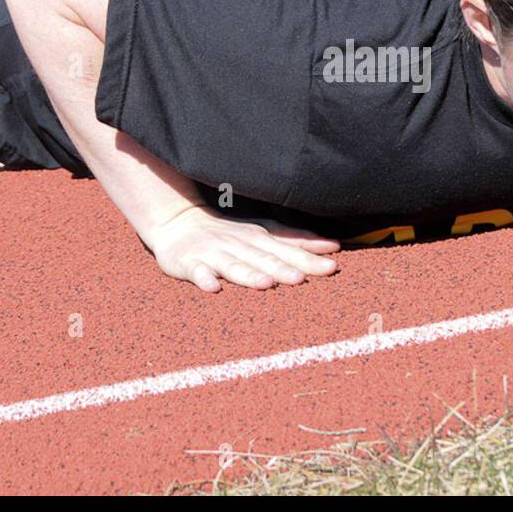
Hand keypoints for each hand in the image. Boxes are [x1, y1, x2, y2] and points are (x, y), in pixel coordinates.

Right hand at [145, 206, 340, 292]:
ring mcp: (213, 254)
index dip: (308, 258)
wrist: (178, 223)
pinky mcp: (188, 263)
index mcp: (259, 238)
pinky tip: (212, 288)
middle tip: (301, 279)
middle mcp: (239, 245)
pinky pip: (196, 272)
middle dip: (282, 268)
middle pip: (263, 258)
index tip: (332, 266)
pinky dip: (204, 279)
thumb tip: (334, 246)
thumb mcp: (263, 232)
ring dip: (248, 274)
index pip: (287, 249)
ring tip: (265, 284)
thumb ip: (295, 240)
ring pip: (233, 266)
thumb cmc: (229, 234)